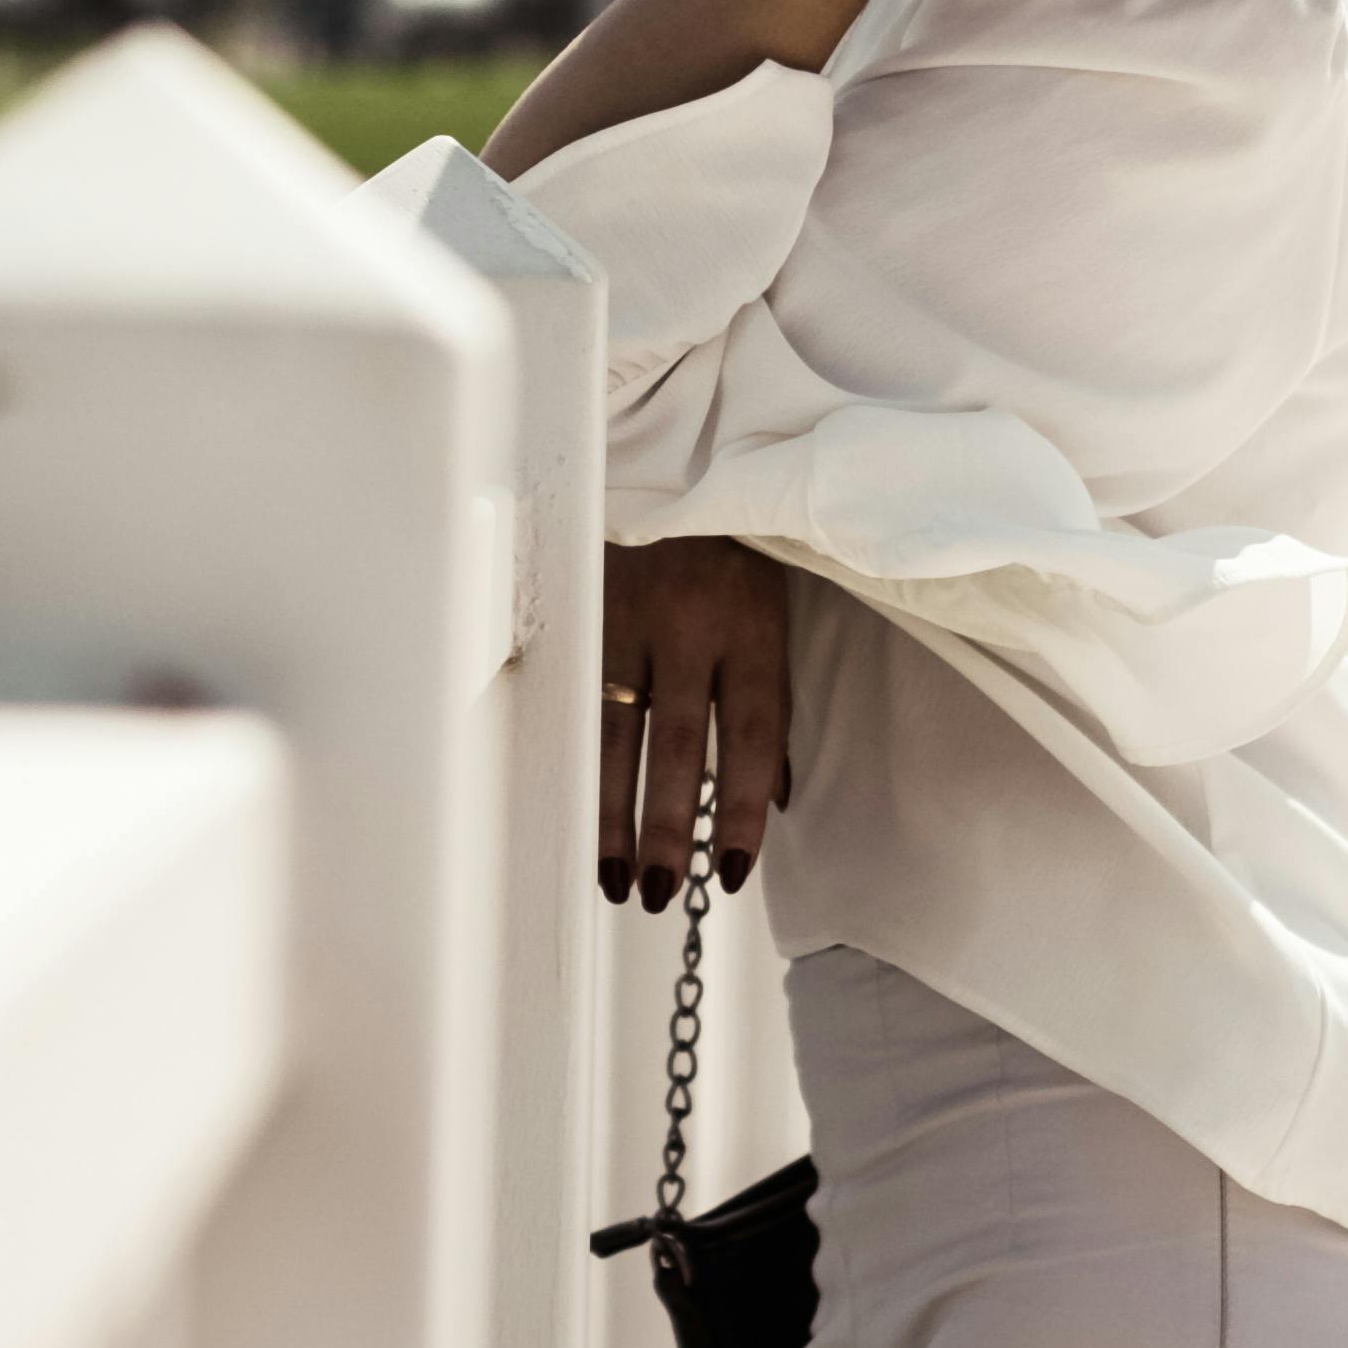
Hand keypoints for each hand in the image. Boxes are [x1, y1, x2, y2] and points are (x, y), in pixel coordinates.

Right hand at [599, 536, 790, 914]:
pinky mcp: (584, 609)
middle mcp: (693, 623)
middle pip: (681, 741)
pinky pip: (579, 700)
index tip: (731, 870)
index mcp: (754, 624)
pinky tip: (574, 809)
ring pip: (618, 729)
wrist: (671, 455)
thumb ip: (769, 700)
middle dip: (667, 825)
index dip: (743, 806)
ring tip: (612, 876)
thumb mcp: (770, 610)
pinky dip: (580, 761)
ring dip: (612, 811)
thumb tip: (774, 796)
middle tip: (658, 892)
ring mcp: (630, 616)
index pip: (755, 732)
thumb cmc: (730, 548)